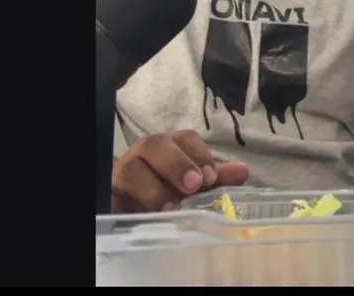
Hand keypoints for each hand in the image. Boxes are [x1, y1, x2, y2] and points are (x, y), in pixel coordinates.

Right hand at [111, 130, 249, 212]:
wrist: (133, 209)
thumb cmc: (168, 192)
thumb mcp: (193, 187)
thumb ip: (215, 179)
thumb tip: (243, 171)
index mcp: (170, 147)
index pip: (184, 138)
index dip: (198, 154)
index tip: (210, 178)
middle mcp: (144, 153)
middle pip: (154, 144)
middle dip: (176, 163)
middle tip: (193, 186)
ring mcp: (124, 172)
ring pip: (131, 169)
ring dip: (153, 189)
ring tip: (171, 208)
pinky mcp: (110, 193)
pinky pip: (114, 193)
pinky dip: (132, 204)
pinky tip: (149, 215)